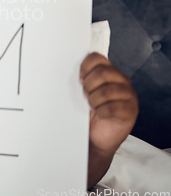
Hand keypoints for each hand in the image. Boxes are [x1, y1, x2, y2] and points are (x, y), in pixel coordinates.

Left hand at [80, 52, 137, 186]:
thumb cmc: (88, 113)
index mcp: (110, 72)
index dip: (84, 68)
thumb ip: (82, 79)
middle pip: (103, 72)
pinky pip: (113, 108)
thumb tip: (64, 68)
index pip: (96, 58)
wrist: (96, 138)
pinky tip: (100, 115)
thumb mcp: (84, 92)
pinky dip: (102, 112)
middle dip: (89, 85)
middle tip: (85, 96)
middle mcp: (122, 80)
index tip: (79, 80)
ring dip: (94, 101)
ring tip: (93, 107)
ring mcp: (129, 95)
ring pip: (107, 91)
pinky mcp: (130, 111)